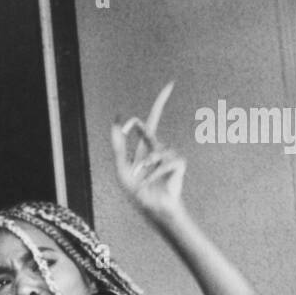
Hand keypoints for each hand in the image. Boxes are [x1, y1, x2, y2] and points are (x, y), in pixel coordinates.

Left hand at [111, 81, 186, 223]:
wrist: (153, 210)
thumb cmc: (138, 194)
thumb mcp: (122, 170)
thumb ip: (118, 146)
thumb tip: (117, 121)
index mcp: (144, 149)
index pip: (146, 125)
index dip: (148, 111)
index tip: (154, 96)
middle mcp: (157, 149)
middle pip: (153, 122)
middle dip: (160, 102)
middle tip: (169, 85)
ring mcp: (169, 155)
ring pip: (155, 150)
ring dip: (145, 166)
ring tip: (140, 182)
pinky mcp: (178, 163)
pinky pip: (163, 162)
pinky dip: (153, 175)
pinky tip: (147, 185)